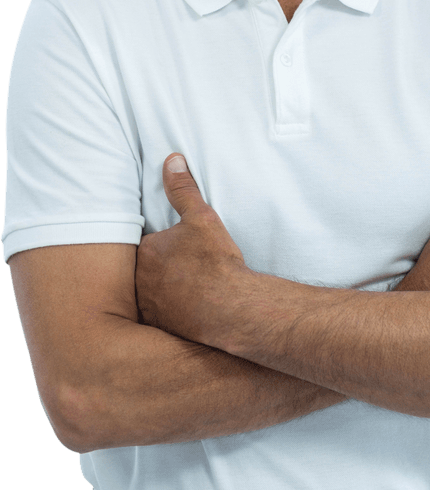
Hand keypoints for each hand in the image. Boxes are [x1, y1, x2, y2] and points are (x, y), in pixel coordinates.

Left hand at [135, 154, 248, 343]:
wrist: (231, 308)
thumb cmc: (216, 262)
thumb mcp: (202, 218)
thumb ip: (183, 190)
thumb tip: (172, 160)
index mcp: (145, 252)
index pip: (147, 245)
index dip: (164, 247)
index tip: (180, 250)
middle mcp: (138, 282)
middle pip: (144, 271)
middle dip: (159, 271)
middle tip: (184, 272)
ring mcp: (147, 307)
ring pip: (150, 295)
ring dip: (162, 293)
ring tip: (187, 292)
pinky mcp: (160, 329)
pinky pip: (160, 318)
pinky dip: (171, 314)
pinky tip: (188, 312)